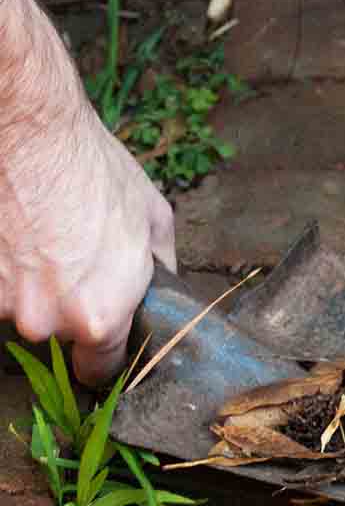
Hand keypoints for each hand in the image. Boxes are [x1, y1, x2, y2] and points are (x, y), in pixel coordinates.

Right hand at [0, 0, 174, 385]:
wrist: (31, 135)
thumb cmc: (97, 174)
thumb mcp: (153, 219)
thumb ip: (161, 268)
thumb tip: (166, 289)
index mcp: (101, 316)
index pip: (101, 370)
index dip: (105, 357)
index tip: (105, 344)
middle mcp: (49, 321)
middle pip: (61, 334)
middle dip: (71, 307)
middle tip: (78, 262)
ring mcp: (5, 303)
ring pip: (26, 309)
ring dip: (35, 285)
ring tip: (49, 238)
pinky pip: (1, 288)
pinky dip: (8, 269)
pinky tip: (23, 234)